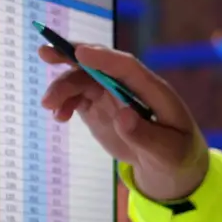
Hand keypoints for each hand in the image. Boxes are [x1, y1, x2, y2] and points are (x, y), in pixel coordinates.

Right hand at [38, 44, 206, 202]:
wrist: (169, 167)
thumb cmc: (176, 156)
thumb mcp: (168, 152)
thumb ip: (145, 136)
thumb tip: (122, 116)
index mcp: (154, 91)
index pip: (128, 67)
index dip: (104, 58)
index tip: (80, 53)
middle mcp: (130, 87)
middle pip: (100, 65)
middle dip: (72, 56)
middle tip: (45, 53)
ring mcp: (113, 96)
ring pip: (83, 80)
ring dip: (63, 87)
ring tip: (49, 106)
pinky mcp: (100, 107)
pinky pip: (78, 97)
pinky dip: (64, 102)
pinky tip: (59, 116)